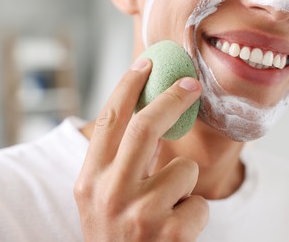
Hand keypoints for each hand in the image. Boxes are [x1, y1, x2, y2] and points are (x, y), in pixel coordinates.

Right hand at [74, 58, 208, 241]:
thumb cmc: (115, 233)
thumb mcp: (102, 196)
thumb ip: (119, 160)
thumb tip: (151, 114)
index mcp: (89, 179)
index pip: (108, 120)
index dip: (128, 86)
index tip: (146, 63)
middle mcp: (108, 193)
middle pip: (144, 127)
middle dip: (170, 98)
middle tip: (192, 83)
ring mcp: (139, 215)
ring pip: (184, 169)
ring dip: (184, 183)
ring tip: (168, 206)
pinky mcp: (170, 235)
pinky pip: (199, 203)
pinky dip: (194, 211)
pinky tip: (176, 229)